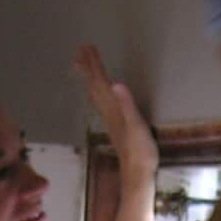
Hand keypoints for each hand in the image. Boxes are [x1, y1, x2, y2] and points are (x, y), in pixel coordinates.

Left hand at [75, 44, 156, 175]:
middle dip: (87, 67)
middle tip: (80, 49)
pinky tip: (97, 90)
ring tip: (81, 64)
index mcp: (112, 108)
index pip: (100, 82)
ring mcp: (109, 118)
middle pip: (93, 85)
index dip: (93, 64)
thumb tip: (115, 84)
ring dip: (88, 77)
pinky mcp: (114, 124)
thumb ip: (127, 105)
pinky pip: (100, 101)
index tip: (87, 47)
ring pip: (94, 93)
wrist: (137, 173)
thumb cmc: (140, 151)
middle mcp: (107, 112)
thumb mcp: (137, 126)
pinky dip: (95, 90)